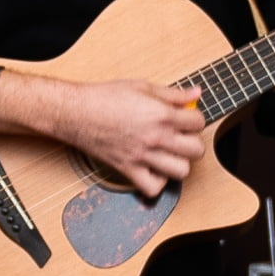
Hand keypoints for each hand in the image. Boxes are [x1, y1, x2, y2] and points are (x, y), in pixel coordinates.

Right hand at [0, 71, 206, 199]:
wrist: (76, 113)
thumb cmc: (104, 98)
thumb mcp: (142, 87)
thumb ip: (173, 94)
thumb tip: (194, 94)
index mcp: (161, 114)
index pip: (198, 123)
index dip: (195, 120)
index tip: (186, 119)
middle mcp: (155, 137)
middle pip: (196, 150)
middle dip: (192, 143)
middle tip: (181, 137)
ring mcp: (142, 156)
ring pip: (181, 171)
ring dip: (179, 164)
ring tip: (170, 155)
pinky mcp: (128, 169)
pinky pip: (152, 188)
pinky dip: (157, 183)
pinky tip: (154, 170)